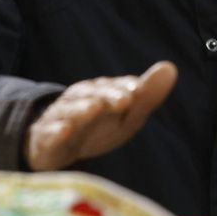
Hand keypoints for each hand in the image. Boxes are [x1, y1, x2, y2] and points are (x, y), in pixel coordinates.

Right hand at [26, 61, 177, 171]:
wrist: (55, 148)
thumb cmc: (96, 128)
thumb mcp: (125, 115)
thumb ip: (146, 95)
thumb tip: (171, 67)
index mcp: (98, 92)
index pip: (113, 86)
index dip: (125, 87)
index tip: (138, 90)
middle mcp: (77, 100)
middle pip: (92, 95)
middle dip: (108, 96)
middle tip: (125, 100)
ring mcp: (59, 118)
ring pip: (70, 111)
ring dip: (82, 109)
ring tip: (94, 108)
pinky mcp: (45, 139)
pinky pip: (49, 134)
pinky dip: (55, 131)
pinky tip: (64, 131)